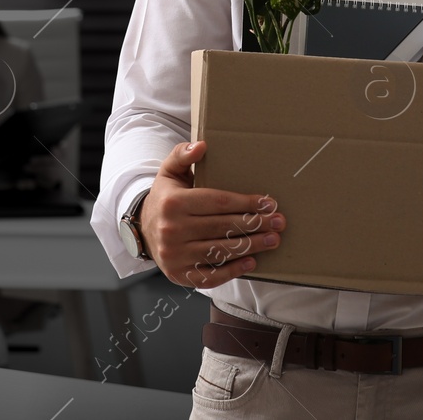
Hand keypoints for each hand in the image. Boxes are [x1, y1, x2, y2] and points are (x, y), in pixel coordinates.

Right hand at [142, 140, 284, 289]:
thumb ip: (183, 154)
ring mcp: (174, 255)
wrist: (143, 229)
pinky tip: (252, 261)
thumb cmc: (166, 197)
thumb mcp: (169, 171)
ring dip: (251, 246)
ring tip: (273, 240)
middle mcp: (172, 230)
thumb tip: (202, 145)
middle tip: (279, 222)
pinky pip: (210, 276)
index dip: (245, 203)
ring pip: (220, 251)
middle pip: (223, 227)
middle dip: (255, 224)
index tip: (269, 203)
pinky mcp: (178, 275)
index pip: (218, 203)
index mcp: (173, 203)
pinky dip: (232, 270)